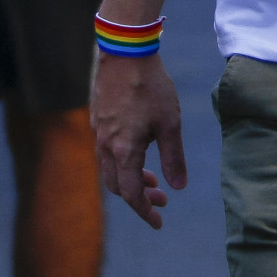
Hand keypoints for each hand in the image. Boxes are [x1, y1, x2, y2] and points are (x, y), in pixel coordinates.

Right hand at [92, 52, 187, 227]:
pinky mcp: (98, 122)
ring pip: (110, 171)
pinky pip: (106, 154)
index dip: (145, 211)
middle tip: (161, 200)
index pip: (132, 193)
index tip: (159, 222)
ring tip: (154, 180)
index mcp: (124, 151)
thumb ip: (173, 157)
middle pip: (118, 187)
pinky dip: (123, 164)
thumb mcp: (170, 123)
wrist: (125, 55)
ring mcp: (98, 134)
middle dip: (139, 198)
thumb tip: (178, 186)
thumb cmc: (151, 87)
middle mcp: (106, 147)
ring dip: (131, 181)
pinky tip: (140, 154)